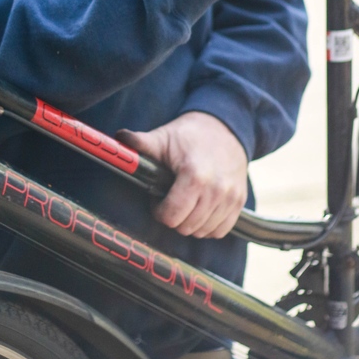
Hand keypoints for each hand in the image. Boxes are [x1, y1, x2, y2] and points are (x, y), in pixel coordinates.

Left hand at [117, 112, 247, 237]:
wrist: (225, 127)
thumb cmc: (189, 135)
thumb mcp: (163, 137)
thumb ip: (140, 143)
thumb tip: (118, 138)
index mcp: (195, 175)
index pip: (172, 216)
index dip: (159, 211)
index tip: (157, 198)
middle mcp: (217, 190)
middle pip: (186, 227)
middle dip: (173, 217)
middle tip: (170, 199)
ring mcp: (231, 197)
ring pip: (203, 231)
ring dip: (190, 223)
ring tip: (185, 202)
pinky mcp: (240, 202)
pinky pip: (220, 231)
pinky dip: (208, 226)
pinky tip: (200, 209)